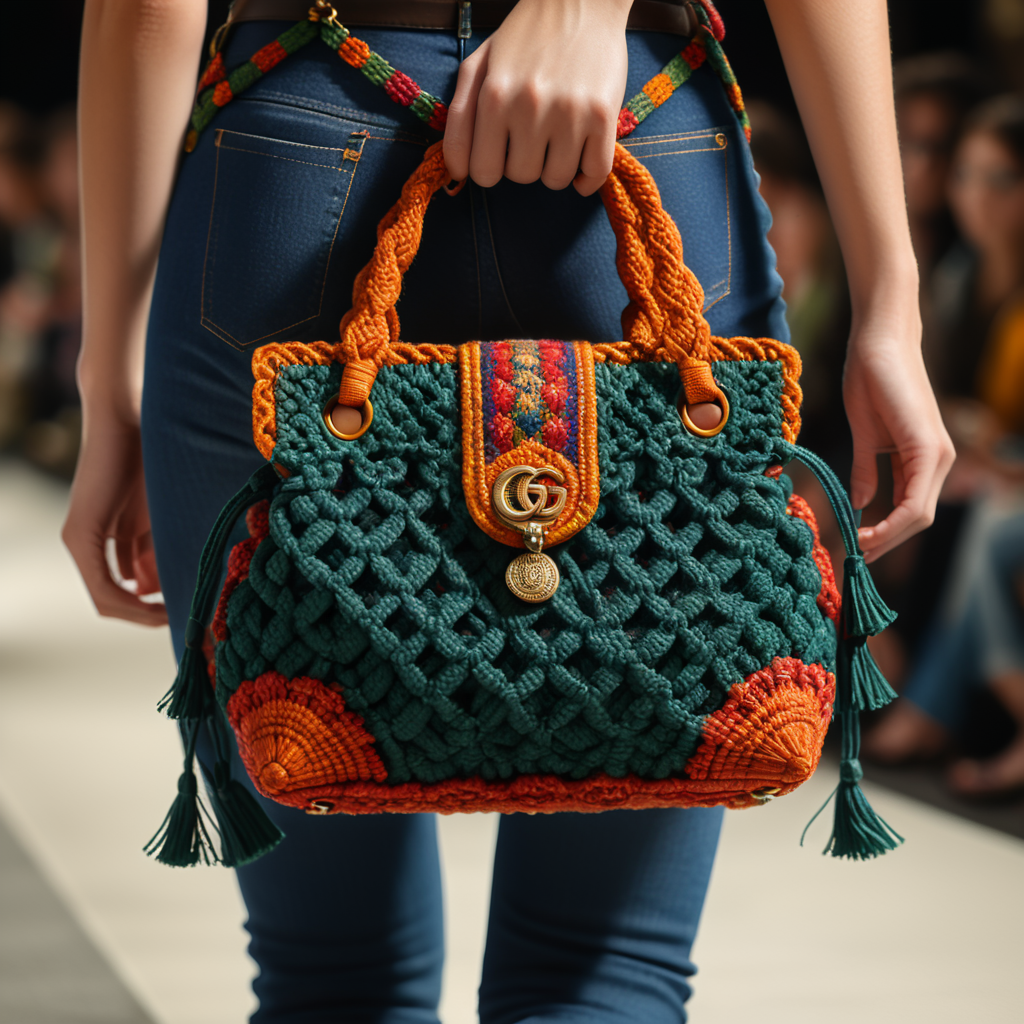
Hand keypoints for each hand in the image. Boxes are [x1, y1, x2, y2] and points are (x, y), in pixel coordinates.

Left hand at [62, 410, 166, 625]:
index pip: (129, 588)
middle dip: (151, 614)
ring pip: (109, 599)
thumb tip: (159, 589)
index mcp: (112, 538)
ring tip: (175, 616)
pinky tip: (157, 607)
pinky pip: (103, 587)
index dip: (156, 608)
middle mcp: (88, 544)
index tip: (188, 611)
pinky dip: (129, 604)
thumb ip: (157, 548)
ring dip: (142, 614)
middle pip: (119, 598)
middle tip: (187, 621)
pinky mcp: (80, 536)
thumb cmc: (155, 456)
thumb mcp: (161, 515)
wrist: (130, 417)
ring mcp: (79, 540)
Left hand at [443, 0, 630, 194]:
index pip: (483, 172)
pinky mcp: (603, 116)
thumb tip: (457, 173)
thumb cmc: (524, 37)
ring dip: (556, 167)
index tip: (501, 152)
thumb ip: (459, 118)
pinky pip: (595, 173)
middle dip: (524, 161)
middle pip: (521, 176)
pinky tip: (582, 158)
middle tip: (533, 134)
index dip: (490, 168)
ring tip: (558, 138)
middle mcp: (529, 107)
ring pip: (556, 179)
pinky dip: (588, 177)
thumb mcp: (478, 66)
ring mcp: (569, 113)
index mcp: (493, 96)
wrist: (581, 0)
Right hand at [843, 306, 954, 562]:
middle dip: (889, 543)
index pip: (913, 511)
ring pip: (920, 514)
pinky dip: (893, 520)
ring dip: (890, 538)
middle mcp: (939, 459)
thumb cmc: (870, 381)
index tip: (858, 550)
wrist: (877, 343)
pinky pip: (915, 498)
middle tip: (857, 559)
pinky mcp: (927, 447)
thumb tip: (861, 506)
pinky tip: (868, 529)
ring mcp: (937, 454)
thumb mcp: (865, 436)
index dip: (888, 536)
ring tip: (859, 549)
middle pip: (919, 519)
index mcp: (925, 458)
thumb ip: (867, 472)